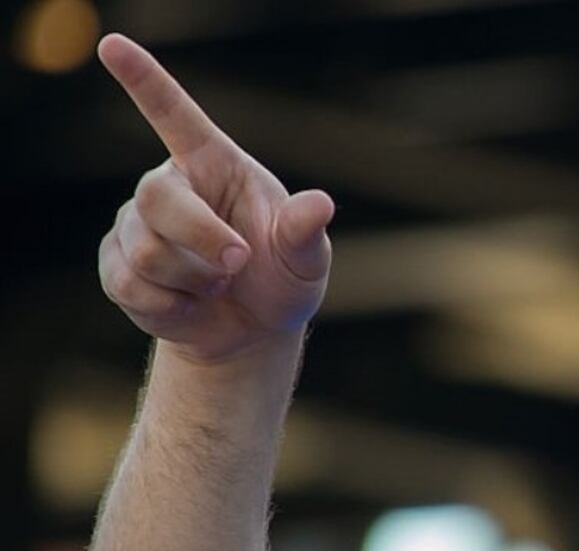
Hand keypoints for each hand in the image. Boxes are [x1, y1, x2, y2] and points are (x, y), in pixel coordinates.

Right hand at [96, 34, 334, 364]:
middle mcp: (170, 186)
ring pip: (147, 251)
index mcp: (214, 165)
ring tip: (217, 285)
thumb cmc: (281, 280)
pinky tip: (190, 305)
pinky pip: (131, 284)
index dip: (144, 81)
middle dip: (203, 240)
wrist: (251, 331)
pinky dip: (172, 307)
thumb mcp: (304, 261)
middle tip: (238, 265)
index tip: (114, 46)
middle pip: (159, 199)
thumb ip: (305, 233)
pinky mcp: (116, 265)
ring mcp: (136, 225)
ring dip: (195, 281)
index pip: (175, 115)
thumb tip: (320, 204)